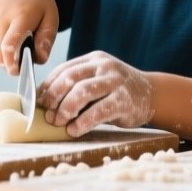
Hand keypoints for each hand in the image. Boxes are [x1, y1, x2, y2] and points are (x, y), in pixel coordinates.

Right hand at [0, 0, 57, 73]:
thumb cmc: (38, 2)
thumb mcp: (50, 16)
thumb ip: (46, 38)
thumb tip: (41, 59)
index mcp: (21, 16)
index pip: (9, 44)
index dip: (11, 62)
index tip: (17, 72)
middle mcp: (1, 18)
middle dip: (12, 65)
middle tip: (25, 63)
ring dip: (6, 58)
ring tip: (20, 49)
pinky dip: (1, 50)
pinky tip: (11, 40)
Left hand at [38, 51, 153, 136]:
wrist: (152, 95)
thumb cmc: (118, 91)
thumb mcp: (98, 80)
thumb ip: (78, 85)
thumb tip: (46, 103)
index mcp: (94, 59)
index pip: (64, 69)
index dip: (48, 86)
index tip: (38, 101)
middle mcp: (104, 66)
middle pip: (70, 78)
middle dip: (54, 97)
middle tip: (47, 114)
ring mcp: (115, 82)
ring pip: (83, 92)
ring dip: (66, 109)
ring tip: (58, 123)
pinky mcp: (124, 100)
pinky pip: (98, 111)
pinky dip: (83, 122)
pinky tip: (74, 130)